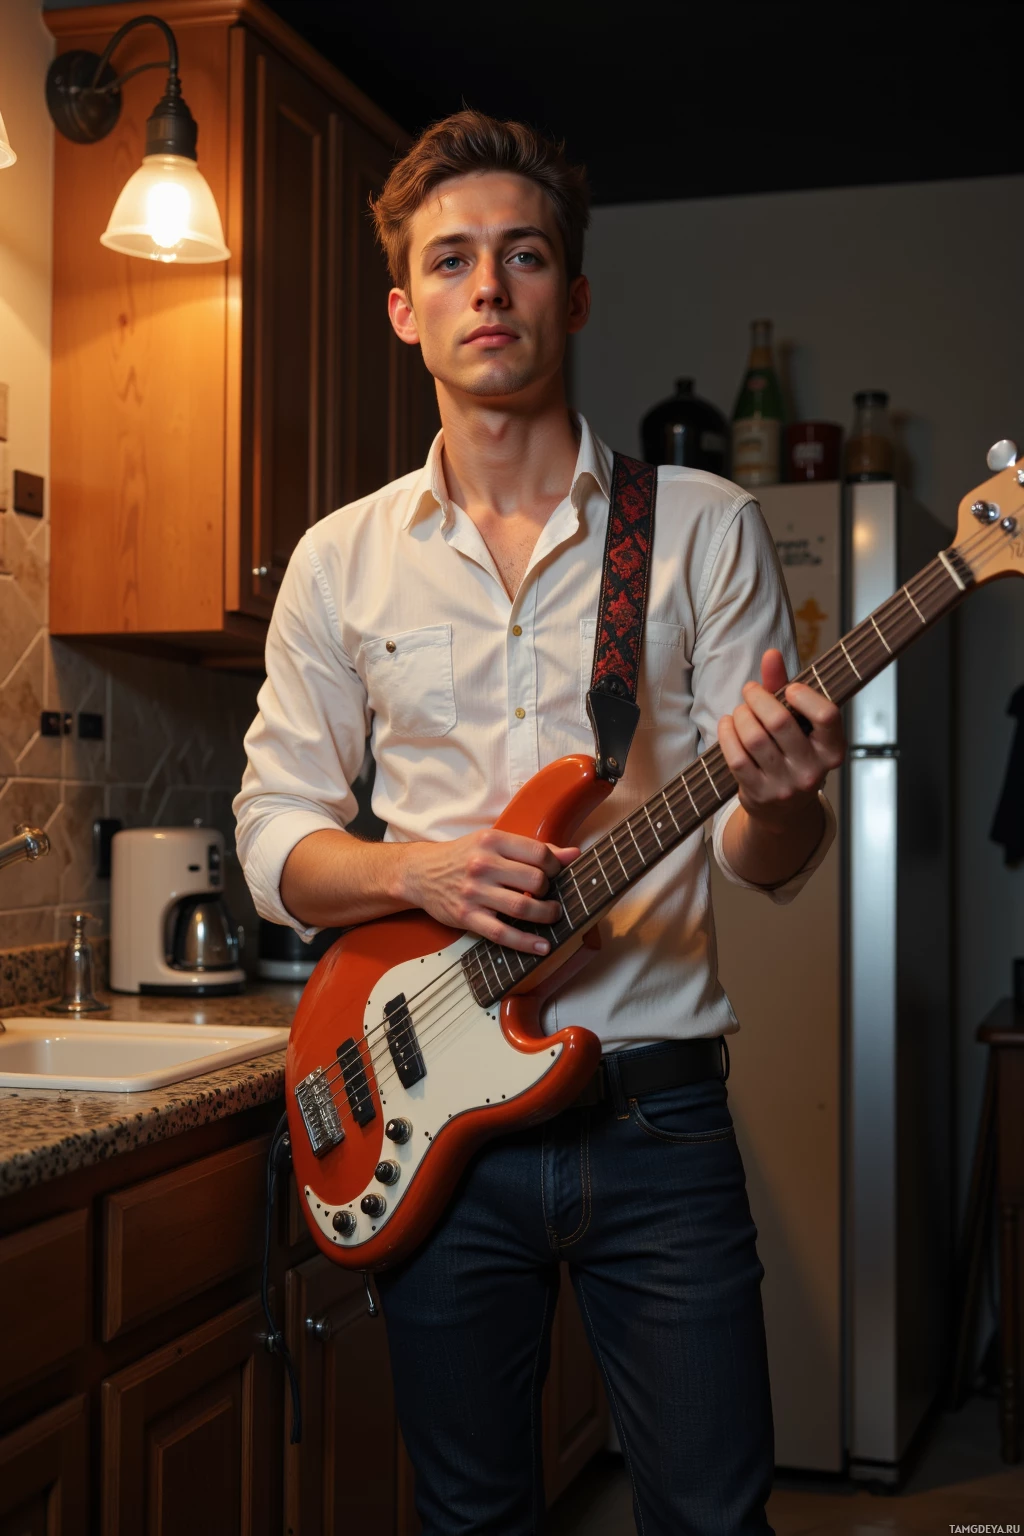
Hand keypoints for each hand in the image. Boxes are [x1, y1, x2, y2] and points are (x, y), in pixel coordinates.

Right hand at [398, 828, 579, 955]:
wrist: (420, 873)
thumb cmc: (462, 857)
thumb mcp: (493, 842)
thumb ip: (533, 849)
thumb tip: (574, 854)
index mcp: (492, 841)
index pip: (539, 854)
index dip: (556, 867)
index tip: (556, 875)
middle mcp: (483, 865)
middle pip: (535, 881)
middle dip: (549, 891)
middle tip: (548, 895)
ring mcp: (474, 892)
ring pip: (522, 907)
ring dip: (545, 915)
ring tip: (551, 915)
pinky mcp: (467, 916)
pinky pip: (502, 933)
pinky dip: (526, 942)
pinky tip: (542, 946)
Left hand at [717, 648, 845, 828]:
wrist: (783, 811)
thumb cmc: (792, 754)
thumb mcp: (798, 723)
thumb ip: (784, 687)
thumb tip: (770, 654)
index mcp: (832, 750)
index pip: (827, 715)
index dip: (805, 695)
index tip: (790, 688)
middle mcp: (812, 770)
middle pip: (780, 722)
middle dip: (758, 699)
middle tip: (750, 691)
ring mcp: (785, 785)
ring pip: (755, 738)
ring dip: (741, 715)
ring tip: (740, 711)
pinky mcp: (758, 794)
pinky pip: (736, 756)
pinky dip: (727, 733)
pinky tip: (728, 724)